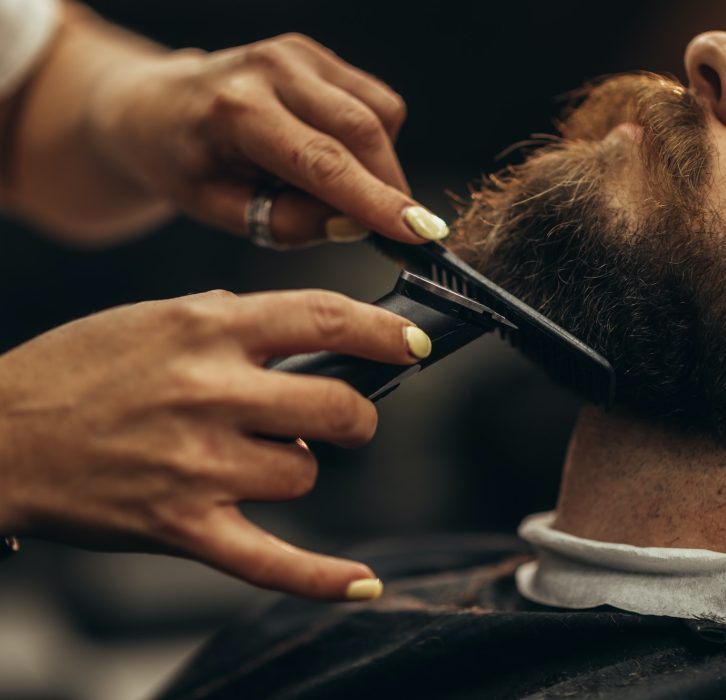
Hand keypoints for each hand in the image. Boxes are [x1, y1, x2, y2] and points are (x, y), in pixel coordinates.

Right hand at [0, 289, 428, 598]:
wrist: (0, 436)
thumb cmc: (78, 369)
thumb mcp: (157, 316)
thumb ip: (235, 320)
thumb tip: (308, 335)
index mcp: (208, 327)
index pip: (325, 318)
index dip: (384, 331)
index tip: (414, 342)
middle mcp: (210, 391)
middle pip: (336, 406)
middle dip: (355, 414)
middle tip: (344, 416)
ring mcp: (199, 464)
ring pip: (304, 472)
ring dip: (295, 466)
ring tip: (251, 459)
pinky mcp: (183, 525)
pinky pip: (270, 560)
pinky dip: (322, 576)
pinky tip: (363, 581)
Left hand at [86, 33, 448, 245]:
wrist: (154, 106)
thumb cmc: (180, 161)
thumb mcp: (217, 210)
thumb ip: (285, 222)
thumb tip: (350, 223)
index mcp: (236, 110)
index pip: (323, 162)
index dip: (377, 201)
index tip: (419, 230)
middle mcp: (272, 68)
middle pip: (363, 130)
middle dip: (390, 187)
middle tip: (396, 229)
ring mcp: (298, 53)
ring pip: (379, 113)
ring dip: (380, 164)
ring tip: (339, 190)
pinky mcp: (316, 54)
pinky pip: (374, 101)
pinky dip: (373, 140)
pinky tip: (338, 159)